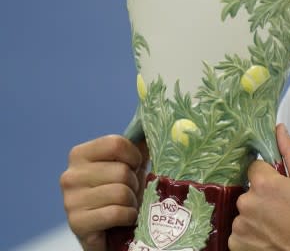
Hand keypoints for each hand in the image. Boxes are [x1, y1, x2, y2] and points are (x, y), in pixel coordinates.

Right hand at [60, 135, 148, 250]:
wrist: (109, 231)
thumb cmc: (121, 192)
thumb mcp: (129, 164)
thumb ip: (138, 143)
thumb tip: (154, 123)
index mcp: (80, 154)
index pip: (116, 143)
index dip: (134, 156)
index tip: (135, 166)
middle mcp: (69, 175)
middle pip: (121, 170)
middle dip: (134, 184)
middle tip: (130, 192)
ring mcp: (70, 200)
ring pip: (121, 192)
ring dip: (132, 202)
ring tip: (126, 205)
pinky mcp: (77, 223)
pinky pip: (117, 212)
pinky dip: (128, 216)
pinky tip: (123, 219)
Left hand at [229, 124, 289, 250]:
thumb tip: (279, 129)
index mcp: (263, 184)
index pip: (255, 167)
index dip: (269, 175)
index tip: (281, 187)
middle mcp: (246, 202)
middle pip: (249, 190)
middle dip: (262, 195)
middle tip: (281, 208)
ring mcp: (239, 225)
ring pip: (244, 210)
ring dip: (255, 214)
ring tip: (275, 224)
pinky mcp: (235, 243)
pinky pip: (239, 231)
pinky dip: (250, 233)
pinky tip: (266, 236)